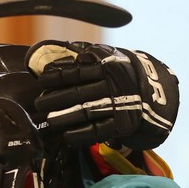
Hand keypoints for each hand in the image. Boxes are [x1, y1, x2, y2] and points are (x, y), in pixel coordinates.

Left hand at [28, 41, 179, 149]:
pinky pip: (98, 130)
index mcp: (106, 66)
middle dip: (56, 99)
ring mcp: (118, 105)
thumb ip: (82, 54)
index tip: (42, 80)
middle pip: (79, 93)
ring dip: (65, 117)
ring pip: (86, 112)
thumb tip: (53, 52)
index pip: (77, 72)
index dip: (57, 77)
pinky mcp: (121, 124)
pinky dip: (80, 134)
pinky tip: (66, 136)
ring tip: (49, 120)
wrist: (149, 91)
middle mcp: (112, 85)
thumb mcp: (105, 57)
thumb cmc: (116, 73)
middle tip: (39, 104)